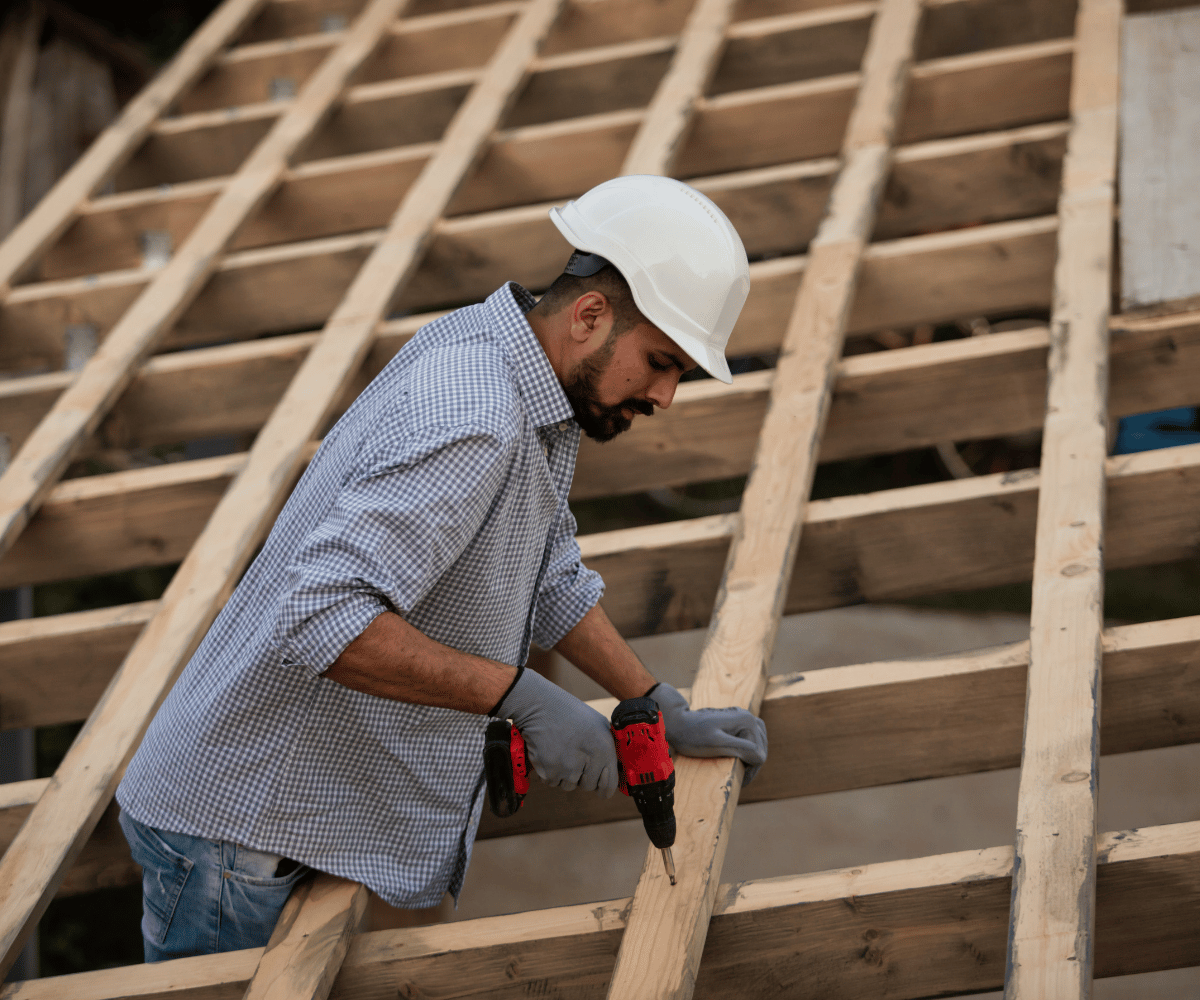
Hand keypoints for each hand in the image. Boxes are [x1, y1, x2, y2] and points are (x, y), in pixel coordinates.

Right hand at [495, 669, 618, 795]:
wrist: (539, 706)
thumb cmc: (569, 712)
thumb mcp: (598, 723)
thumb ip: (608, 747)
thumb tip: (613, 769)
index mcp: (603, 748)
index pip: (609, 785)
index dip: (604, 788)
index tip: (600, 788)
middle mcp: (587, 760)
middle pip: (588, 787)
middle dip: (582, 776)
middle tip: (574, 757)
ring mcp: (566, 768)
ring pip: (569, 785)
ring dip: (565, 775)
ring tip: (562, 752)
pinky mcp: (548, 771)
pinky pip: (552, 782)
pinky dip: (550, 772)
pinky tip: (551, 754)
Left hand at [649, 682, 767, 783]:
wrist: (676, 722)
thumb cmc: (692, 735)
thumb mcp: (716, 744)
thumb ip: (741, 749)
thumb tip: (761, 757)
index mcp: (746, 721)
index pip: (759, 754)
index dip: (751, 770)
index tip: (740, 782)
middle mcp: (747, 716)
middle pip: (761, 747)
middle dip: (753, 764)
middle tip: (741, 779)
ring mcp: (741, 717)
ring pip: (758, 741)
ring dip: (753, 756)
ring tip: (743, 769)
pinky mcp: (735, 721)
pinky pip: (751, 736)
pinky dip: (749, 748)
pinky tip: (742, 757)